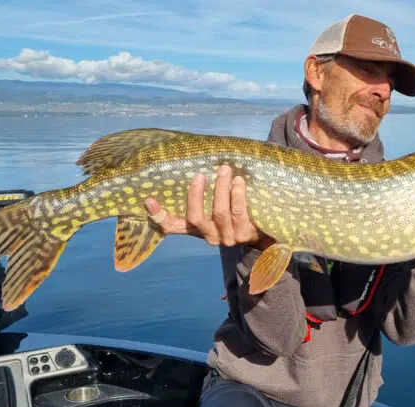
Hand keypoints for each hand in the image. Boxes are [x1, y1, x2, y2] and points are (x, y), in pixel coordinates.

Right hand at [143, 164, 274, 249]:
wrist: (265, 229)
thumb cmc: (235, 209)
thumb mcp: (216, 203)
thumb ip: (204, 193)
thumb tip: (195, 160)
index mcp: (197, 228)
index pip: (171, 226)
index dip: (159, 216)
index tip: (149, 200)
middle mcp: (209, 235)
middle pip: (196, 218)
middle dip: (196, 195)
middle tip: (200, 175)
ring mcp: (227, 237)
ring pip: (219, 213)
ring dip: (221, 189)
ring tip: (224, 170)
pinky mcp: (244, 235)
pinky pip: (238, 213)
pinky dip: (237, 195)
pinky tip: (238, 181)